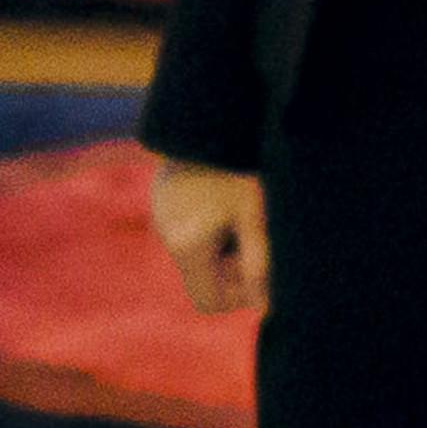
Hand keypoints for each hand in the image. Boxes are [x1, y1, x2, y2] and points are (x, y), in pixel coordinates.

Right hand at [145, 155, 269, 316]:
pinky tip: (224, 198)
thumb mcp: (254, 216)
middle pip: (203, 279)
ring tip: (240, 210)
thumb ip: (259, 264)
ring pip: (198, 255)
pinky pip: (190, 231)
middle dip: (232, 268)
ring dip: (223, 245)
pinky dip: (211, 227)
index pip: (209, 301)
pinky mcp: (163, 203)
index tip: (259, 269)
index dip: (237, 296)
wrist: (207, 120)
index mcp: (188, 246)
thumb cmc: (236, 167)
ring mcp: (161, 219)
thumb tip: (264, 307)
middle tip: (255, 235)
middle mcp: (168, 237)